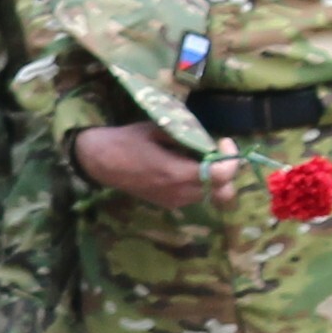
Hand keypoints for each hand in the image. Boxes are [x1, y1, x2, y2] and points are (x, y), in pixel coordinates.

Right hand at [73, 122, 221, 207]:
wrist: (100, 162)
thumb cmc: (127, 140)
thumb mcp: (158, 129)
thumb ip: (187, 137)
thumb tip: (208, 141)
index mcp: (176, 173)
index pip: (222, 176)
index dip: (231, 159)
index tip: (223, 141)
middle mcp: (179, 192)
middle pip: (223, 191)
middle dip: (227, 171)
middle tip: (218, 152)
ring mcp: (174, 201)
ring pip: (210, 194)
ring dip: (214, 178)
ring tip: (200, 157)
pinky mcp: (168, 203)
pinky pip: (195, 195)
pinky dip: (200, 182)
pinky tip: (186, 166)